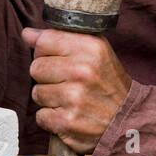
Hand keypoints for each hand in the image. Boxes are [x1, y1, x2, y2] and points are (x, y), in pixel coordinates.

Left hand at [22, 27, 131, 152]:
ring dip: (49, 99)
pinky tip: (69, 115)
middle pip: (36, 67)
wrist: (128, 120)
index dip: (46, 52)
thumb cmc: (108, 83)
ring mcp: (74, 97)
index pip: (44, 41)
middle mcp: (82, 70)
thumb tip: (27, 34)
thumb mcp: (95, 52)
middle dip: (47, 77)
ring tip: (71, 100)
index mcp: (90, 47)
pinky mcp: (67, 122)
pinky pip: (40, 116)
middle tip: (67, 83)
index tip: (59, 60)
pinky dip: (52, 119)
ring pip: (36, 93)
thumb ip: (60, 39)